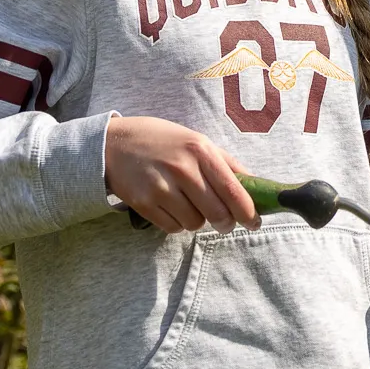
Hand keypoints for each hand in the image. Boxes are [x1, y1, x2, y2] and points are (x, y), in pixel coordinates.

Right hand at [103, 115, 256, 233]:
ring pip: (194, 224)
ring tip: (188, 204)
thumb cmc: (162, 142)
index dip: (248, 212)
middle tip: (224, 222)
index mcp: (200, 150)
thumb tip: (255, 185)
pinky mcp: (143, 203)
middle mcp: (182, 169)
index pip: (233, 190)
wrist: (114, 144)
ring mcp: (160, 187)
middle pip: (217, 213)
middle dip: (225, 223)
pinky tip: (171, 206)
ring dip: (197, 220)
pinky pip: (172, 228)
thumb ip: (226, 163)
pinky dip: (177, 223)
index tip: (254, 222)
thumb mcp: (197, 141)